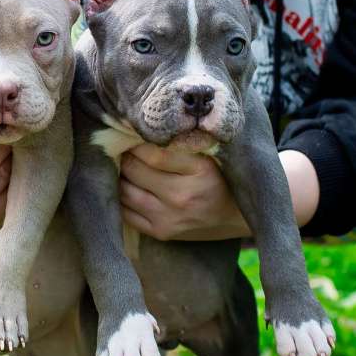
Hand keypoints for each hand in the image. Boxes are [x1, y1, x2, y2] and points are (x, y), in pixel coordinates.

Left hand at [119, 145, 319, 240]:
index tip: (132, 133)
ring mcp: (170, 218)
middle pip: (134, 170)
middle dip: (124, 156)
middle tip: (121, 147)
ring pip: (124, 191)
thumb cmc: (220, 175)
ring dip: (118, 176)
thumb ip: (184, 140)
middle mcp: (183, 196)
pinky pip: (126, 213)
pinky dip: (119, 198)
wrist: (237, 216)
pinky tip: (123, 186)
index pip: (153, 153)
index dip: (136, 142)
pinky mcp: (161, 233)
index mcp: (200, 171)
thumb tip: (144, 122)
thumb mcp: (212, 153)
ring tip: (121, 165)